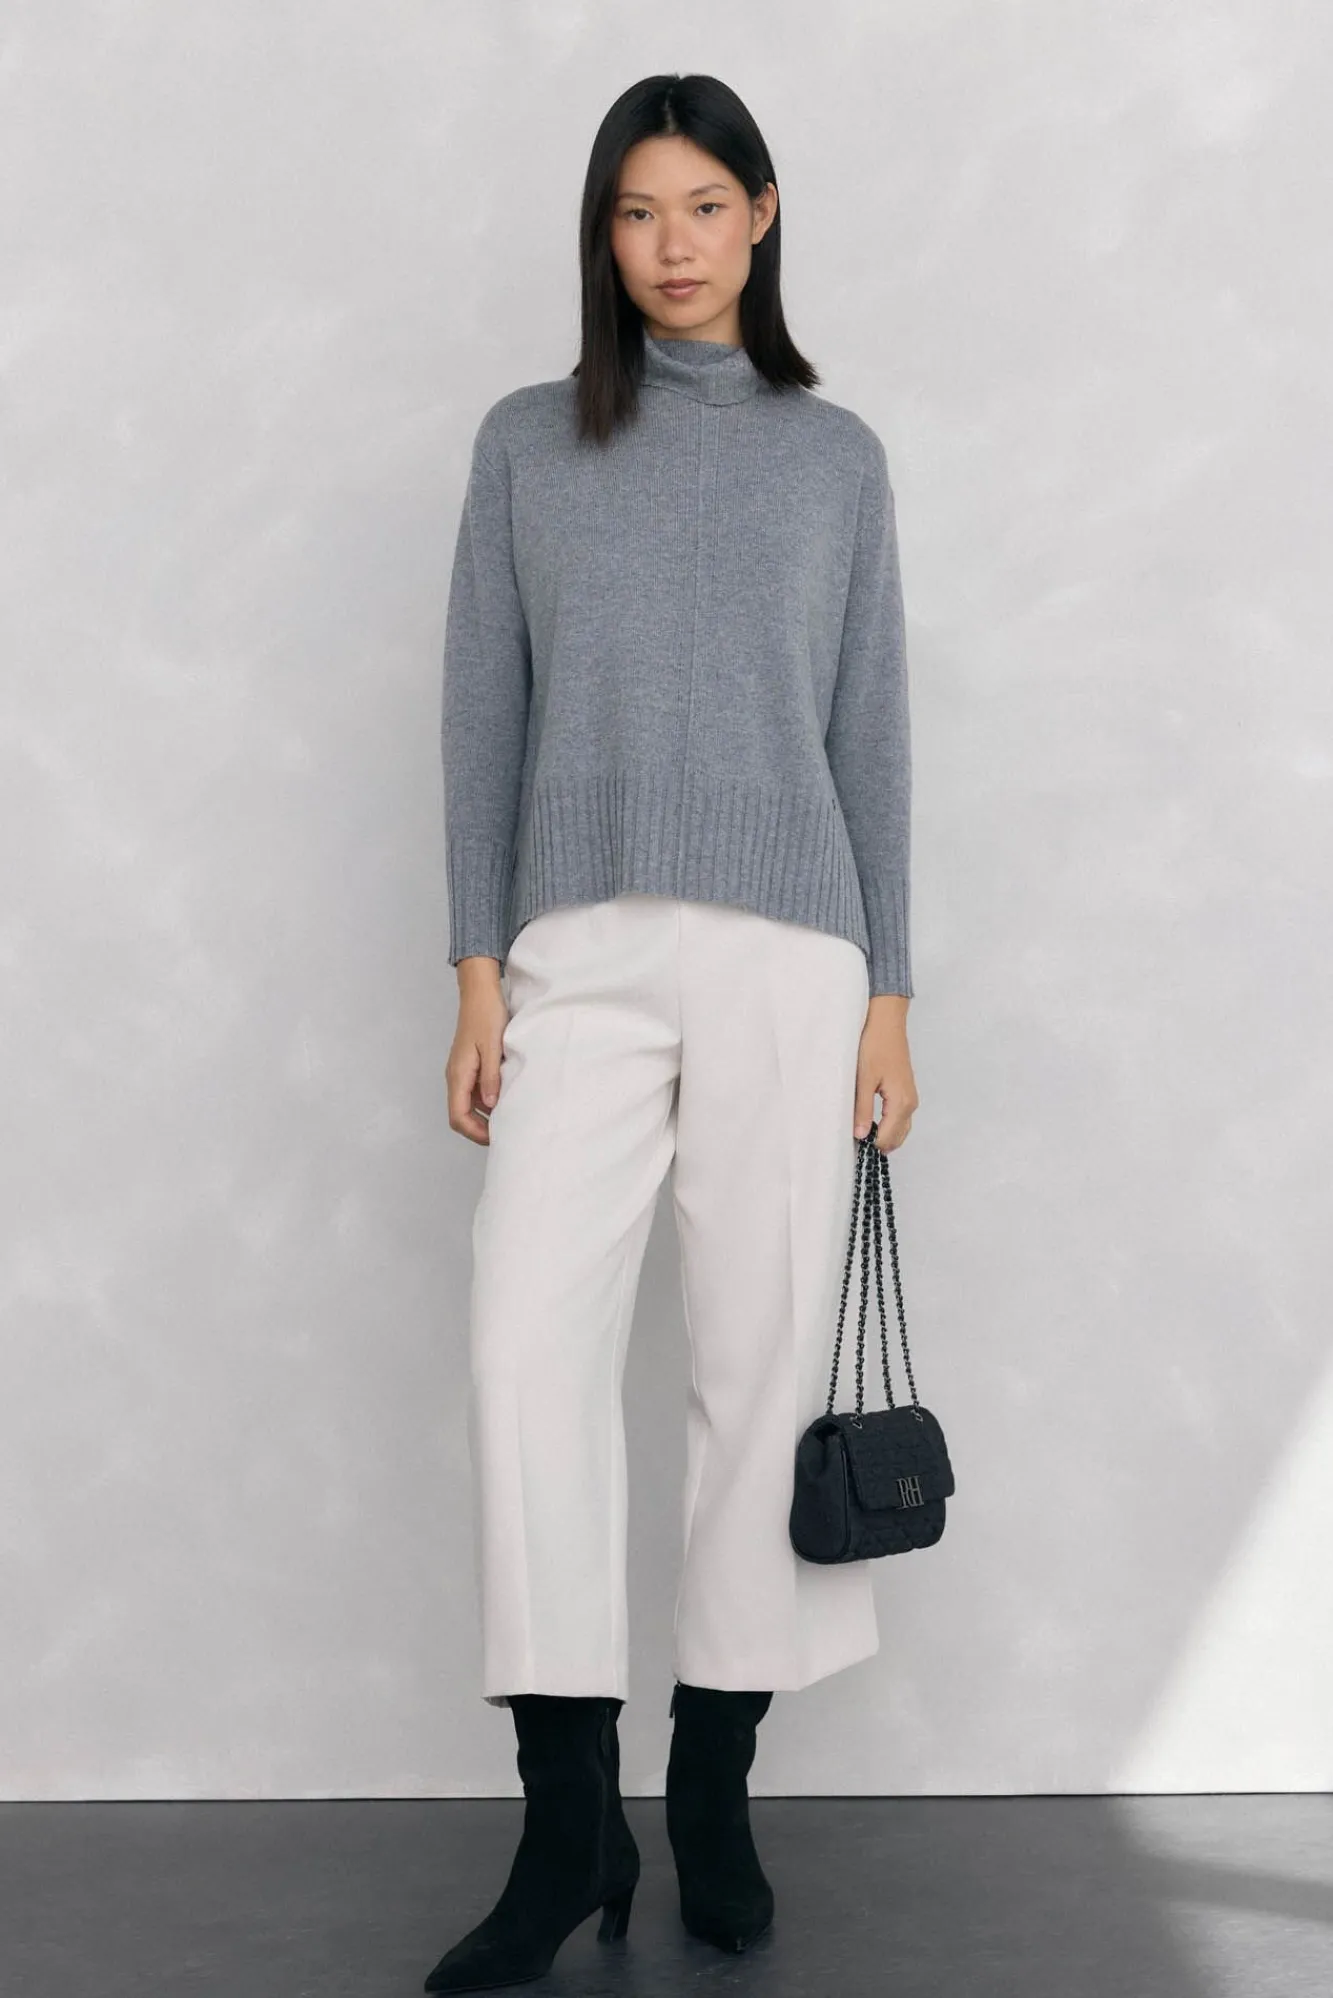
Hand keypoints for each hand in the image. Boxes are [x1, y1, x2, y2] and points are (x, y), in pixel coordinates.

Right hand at [447, 956, 508, 1145]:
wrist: (479, 992)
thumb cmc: (486, 1015)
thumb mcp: (493, 1047)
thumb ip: (491, 1077)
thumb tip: (490, 1106)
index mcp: (459, 1074)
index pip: (458, 1116)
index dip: (475, 1132)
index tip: (497, 1138)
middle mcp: (456, 1076)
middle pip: (460, 1115)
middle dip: (479, 1129)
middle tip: (504, 1133)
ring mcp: (461, 1071)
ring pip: (467, 1105)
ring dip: (483, 1116)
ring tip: (508, 1119)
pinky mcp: (469, 1065)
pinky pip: (473, 1092)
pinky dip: (486, 1101)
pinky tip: (504, 1099)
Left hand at [853, 994, 917, 1151]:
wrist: (886, 1022)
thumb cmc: (874, 1046)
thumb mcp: (863, 1080)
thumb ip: (862, 1109)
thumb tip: (860, 1135)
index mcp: (901, 1103)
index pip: (887, 1137)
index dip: (870, 1145)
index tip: (852, 1147)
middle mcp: (910, 1103)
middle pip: (898, 1137)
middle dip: (879, 1144)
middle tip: (857, 1146)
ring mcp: (910, 1097)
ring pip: (901, 1128)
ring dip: (886, 1136)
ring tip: (864, 1137)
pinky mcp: (905, 1090)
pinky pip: (901, 1117)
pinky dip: (890, 1125)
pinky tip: (874, 1124)